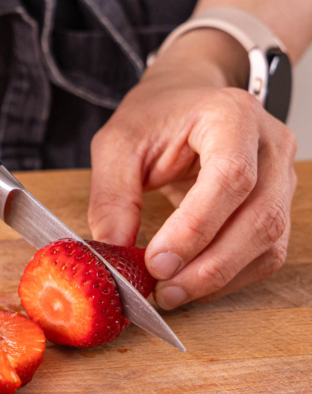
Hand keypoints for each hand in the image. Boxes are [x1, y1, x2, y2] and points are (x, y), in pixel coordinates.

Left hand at [88, 29, 297, 309]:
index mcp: (232, 117)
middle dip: (208, 266)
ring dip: (219, 278)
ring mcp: (281, 177)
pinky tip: (192, 284)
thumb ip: (112, 195)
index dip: (195, 228)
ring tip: (171, 293)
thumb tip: (113, 250)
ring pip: (269, 242)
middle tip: (162, 290)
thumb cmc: (154, 116)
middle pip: (259, 217)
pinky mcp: (277, 206)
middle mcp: (270, 146)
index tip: (156, 262)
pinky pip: (265, 254)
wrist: (186, 99)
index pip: (231, 177)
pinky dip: (230, 278)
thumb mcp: (118, 144)